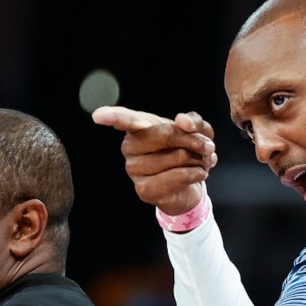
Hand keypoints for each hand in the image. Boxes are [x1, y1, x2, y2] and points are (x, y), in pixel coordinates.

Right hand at [92, 107, 217, 215]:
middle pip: (165, 134)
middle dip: (193, 140)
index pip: (125, 119)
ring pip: (174, 157)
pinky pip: (175, 178)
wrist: (190, 184)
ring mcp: (134, 169)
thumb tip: (183, 121)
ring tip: (200, 162)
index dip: (112, 117)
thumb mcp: (197, 131)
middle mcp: (130, 147)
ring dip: (197, 160)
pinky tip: (199, 173)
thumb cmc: (187, 151)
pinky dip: (194, 174)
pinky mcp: (144, 189)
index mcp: (139, 127)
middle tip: (206, 146)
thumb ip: (194, 122)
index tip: (98, 116)